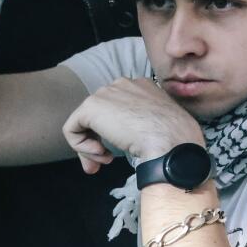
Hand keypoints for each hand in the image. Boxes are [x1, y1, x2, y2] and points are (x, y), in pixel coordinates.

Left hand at [61, 77, 205, 172]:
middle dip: (97, 141)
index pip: (116, 108)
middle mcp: (123, 84)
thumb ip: (143, 124)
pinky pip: (72, 129)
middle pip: (99, 115)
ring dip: (91, 146)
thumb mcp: (161, 125)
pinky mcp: (91, 107)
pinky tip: (100, 153)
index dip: (114, 133)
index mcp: (143, 87)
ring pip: (84, 122)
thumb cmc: (174, 137)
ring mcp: (106, 93)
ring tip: (104, 160)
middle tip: (103, 162)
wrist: (171, 139)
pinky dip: (81, 146)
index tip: (118, 152)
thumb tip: (123, 139)